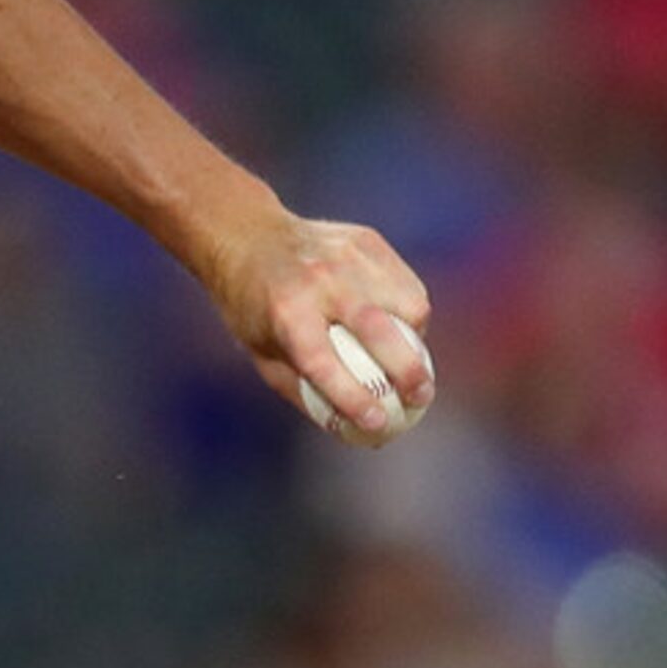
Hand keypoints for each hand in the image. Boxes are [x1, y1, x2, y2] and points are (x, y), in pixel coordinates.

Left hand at [204, 210, 434, 434]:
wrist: (246, 235)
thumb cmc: (254, 305)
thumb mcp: (260, 350)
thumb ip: (303, 390)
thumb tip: (357, 432)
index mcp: (284, 312)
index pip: (324, 363)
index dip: (353, 399)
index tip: (379, 424)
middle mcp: (318, 281)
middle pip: (379, 331)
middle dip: (410, 372)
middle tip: (420, 398)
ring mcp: (346, 257)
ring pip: (408, 305)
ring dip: (416, 340)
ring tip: (409, 361)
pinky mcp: (367, 242)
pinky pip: (407, 285)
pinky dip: (410, 312)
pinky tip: (401, 327)